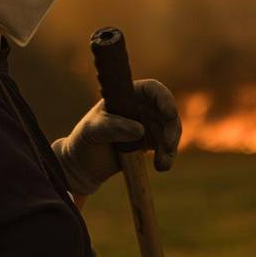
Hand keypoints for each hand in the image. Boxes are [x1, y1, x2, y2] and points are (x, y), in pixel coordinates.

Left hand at [51, 79, 181, 194]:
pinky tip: (162, 166)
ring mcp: (147, 125)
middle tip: (168, 144)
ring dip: (171, 146)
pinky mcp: (150, 143)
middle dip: (172, 128)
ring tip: (162, 164)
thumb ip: (112, 127)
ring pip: (170, 130)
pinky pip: (166, 146)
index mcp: (127, 95)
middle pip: (167, 111)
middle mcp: (141, 107)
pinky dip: (168, 156)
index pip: (152, 89)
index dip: (164, 98)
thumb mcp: (92, 131)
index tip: (169, 113)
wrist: (83, 166)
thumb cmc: (84, 141)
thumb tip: (140, 130)